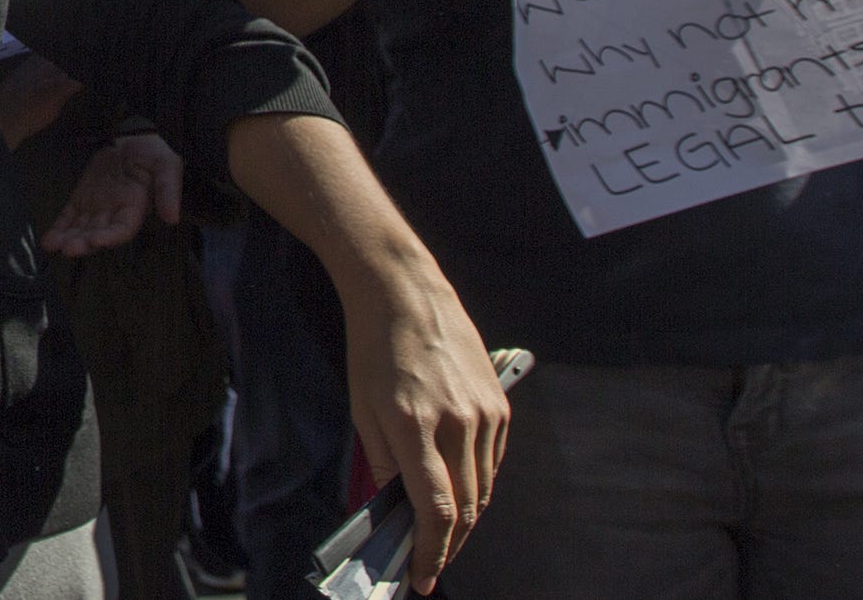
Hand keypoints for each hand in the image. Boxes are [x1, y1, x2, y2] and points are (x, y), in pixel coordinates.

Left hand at [42, 132, 183, 256]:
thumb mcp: (167, 166)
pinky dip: (59, 228)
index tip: (96, 240)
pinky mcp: (82, 199)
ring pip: (81, 229)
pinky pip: (69, 216)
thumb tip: (172, 218)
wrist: (133, 138)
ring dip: (68, 239)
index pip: (122, 229)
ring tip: (53, 245)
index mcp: (135, 208)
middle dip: (83, 243)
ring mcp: (96, 208)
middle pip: (98, 233)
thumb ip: (168, 191)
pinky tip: (48, 240)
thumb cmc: (153, 153)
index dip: (110, 237)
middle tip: (69, 248)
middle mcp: (114, 213)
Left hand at [340, 275, 508, 592]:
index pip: (438, 510)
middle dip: (450, 543)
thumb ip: (384, 463)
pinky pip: (493, 460)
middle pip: (468, 507)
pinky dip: (479, 482)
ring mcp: (486, 413)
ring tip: (443, 532)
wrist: (405, 292)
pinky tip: (461, 488)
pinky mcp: (500, 403)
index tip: (423, 578)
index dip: (432, 552)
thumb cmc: (373, 349)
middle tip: (430, 560)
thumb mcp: (362, 408)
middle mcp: (459, 422)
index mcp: (416, 426)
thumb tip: (399, 508)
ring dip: (467, 517)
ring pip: (485, 488)